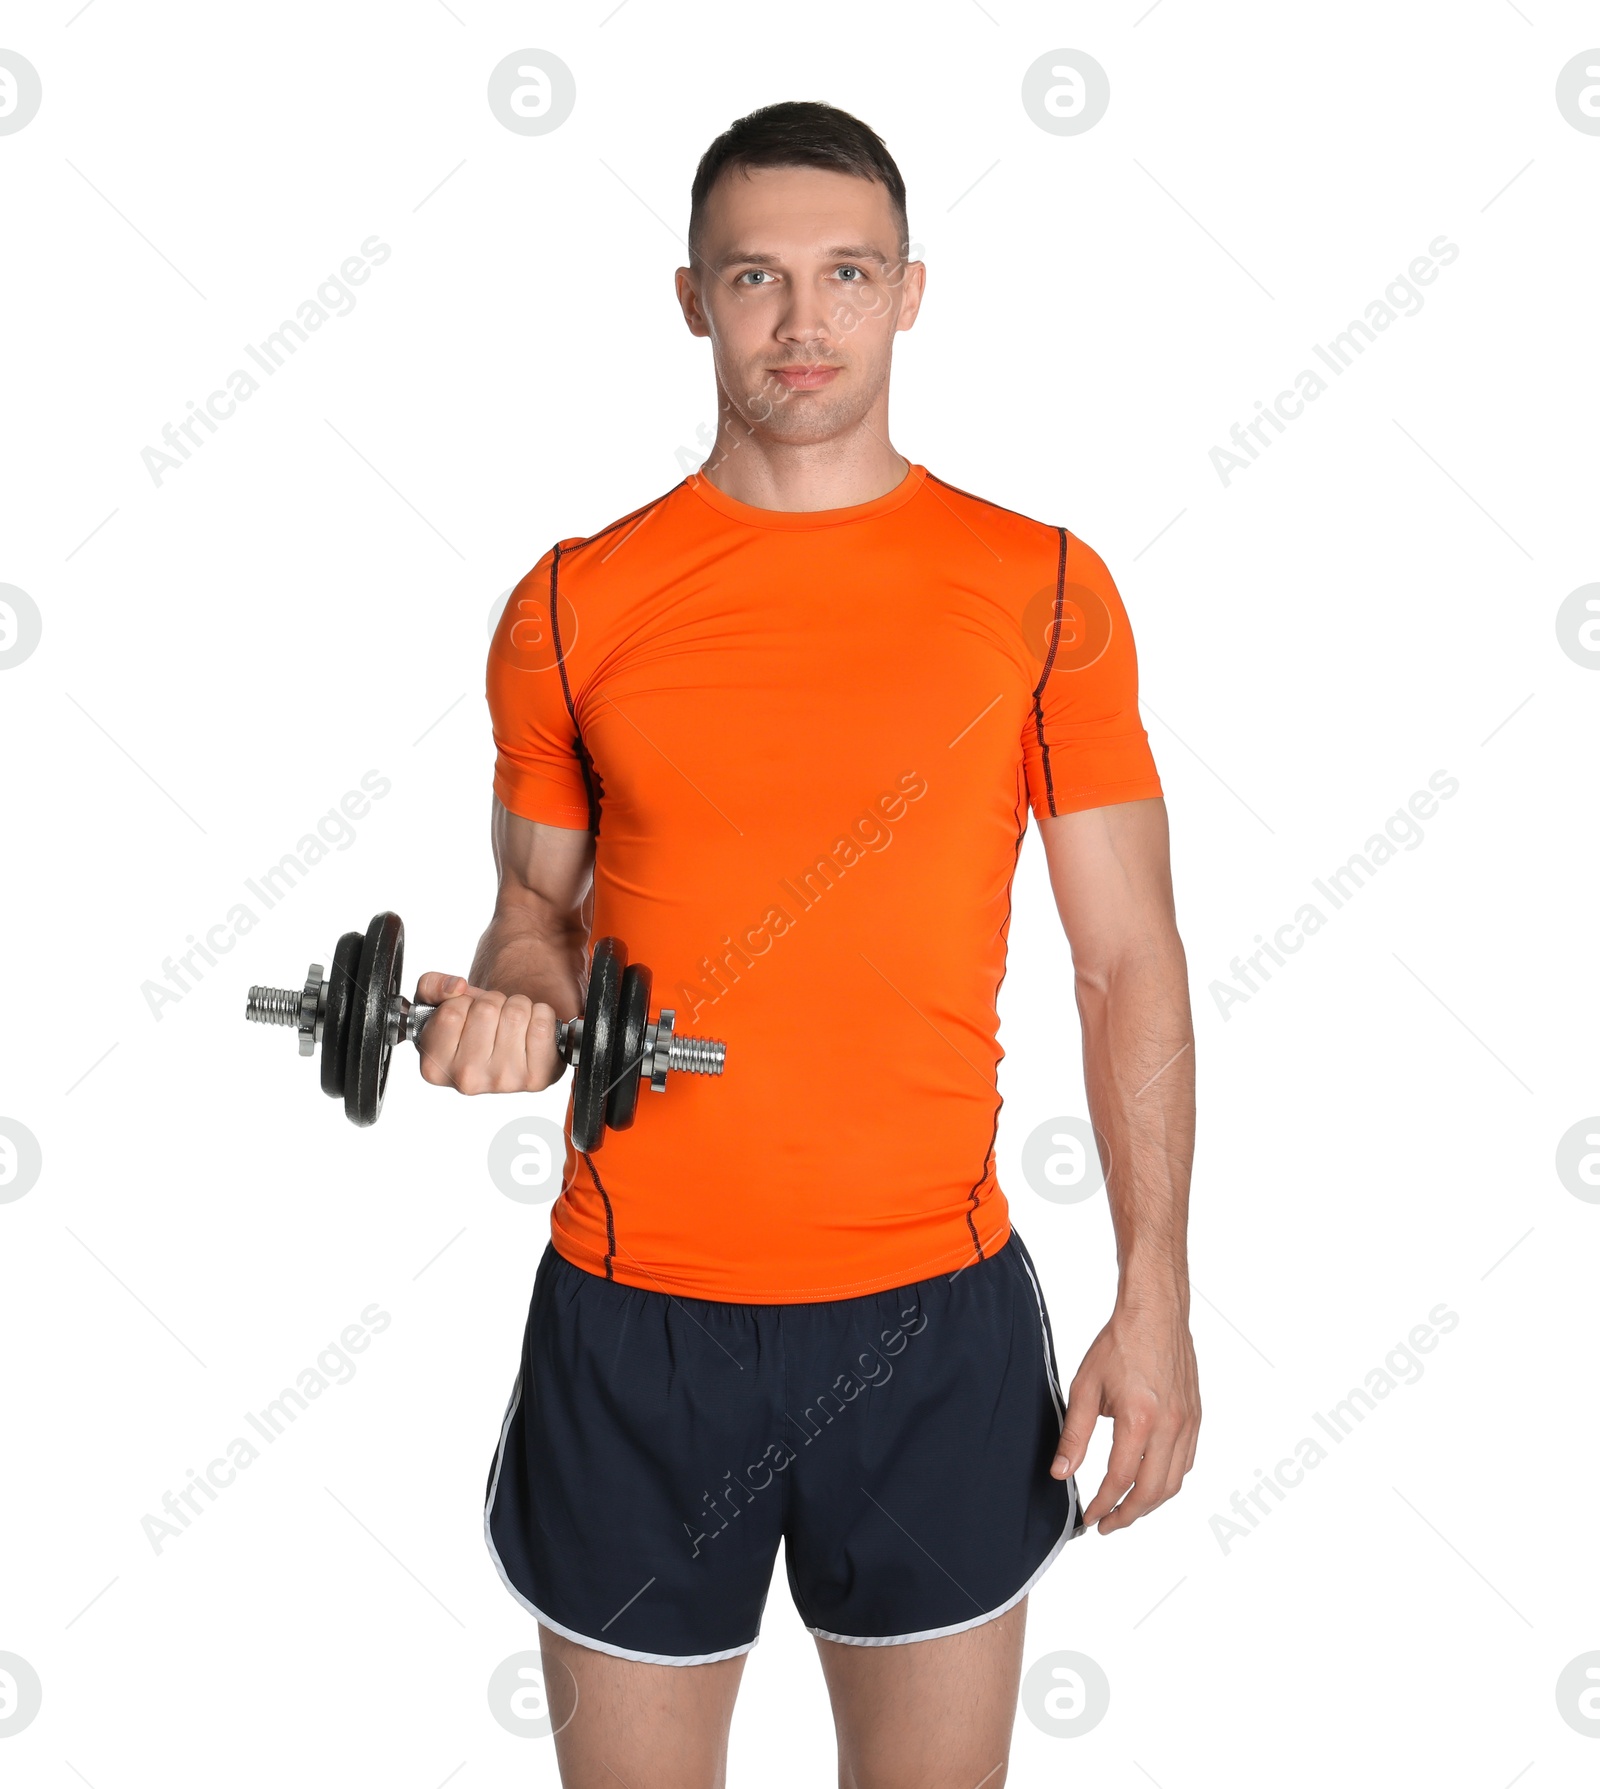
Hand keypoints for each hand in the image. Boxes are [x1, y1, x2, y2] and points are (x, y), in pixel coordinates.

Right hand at [412, 973, 565, 1094]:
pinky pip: (543, 1024)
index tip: (466, 1013)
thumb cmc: (468, 1027)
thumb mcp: (436, 1005)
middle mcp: (467, 1080)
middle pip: (487, 1009)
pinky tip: (530, 1029)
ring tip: (510, 1022)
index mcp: (435, 1067)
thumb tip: (457, 987)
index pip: (451, 1012)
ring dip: (517, 1006)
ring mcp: (503, 1081)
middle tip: (492, 1016)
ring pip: (516, 1013)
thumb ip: (431, 985)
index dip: (463, 1001)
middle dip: (492, 1001)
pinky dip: (542, 1015)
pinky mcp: (536, 1078)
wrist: (505, 1052)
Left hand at [1050, 1296, 1199, 1534]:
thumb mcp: (1085, 1388)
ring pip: (1174, 1482)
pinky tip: (1151, 1482)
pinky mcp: (1196, 1416)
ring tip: (1127, 1511)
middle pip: (1152, 1491)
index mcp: (1139, 1419)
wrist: (1155, 1313)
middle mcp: (1170, 1426)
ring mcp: (1187, 1423)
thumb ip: (1074, 1435)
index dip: (1102, 1505)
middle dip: (1128, 1516)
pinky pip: (1187, 1462)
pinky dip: (1169, 1481)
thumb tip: (1061, 1473)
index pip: (1120, 1480)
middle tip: (1106, 1524)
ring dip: (1150, 1504)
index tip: (1089, 1517)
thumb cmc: (1119, 1344)